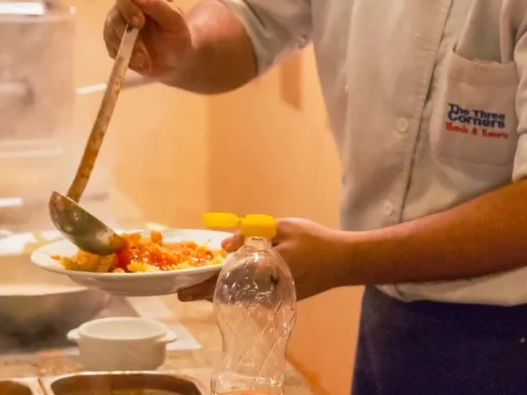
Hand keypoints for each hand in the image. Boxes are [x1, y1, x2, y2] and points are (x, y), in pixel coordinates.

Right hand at [102, 0, 192, 78]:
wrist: (175, 60)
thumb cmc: (178, 36)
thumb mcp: (175, 20)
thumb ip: (158, 5)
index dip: (128, 5)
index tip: (139, 21)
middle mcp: (125, 7)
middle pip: (115, 13)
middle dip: (126, 31)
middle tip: (141, 48)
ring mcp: (117, 25)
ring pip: (111, 32)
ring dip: (128, 48)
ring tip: (144, 59)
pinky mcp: (113, 42)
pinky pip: (112, 48)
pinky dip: (125, 57)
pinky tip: (140, 62)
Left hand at [177, 218, 355, 302]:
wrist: (344, 262)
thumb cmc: (315, 241)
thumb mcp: (281, 227)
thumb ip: (251, 233)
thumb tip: (224, 244)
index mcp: (265, 270)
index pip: (227, 281)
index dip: (203, 286)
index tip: (183, 291)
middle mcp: (267, 289)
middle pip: (229, 294)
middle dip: (205, 293)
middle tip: (182, 293)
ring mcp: (275, 296)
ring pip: (239, 297)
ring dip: (219, 293)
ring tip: (197, 289)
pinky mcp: (281, 298)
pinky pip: (251, 297)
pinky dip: (235, 291)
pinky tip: (224, 286)